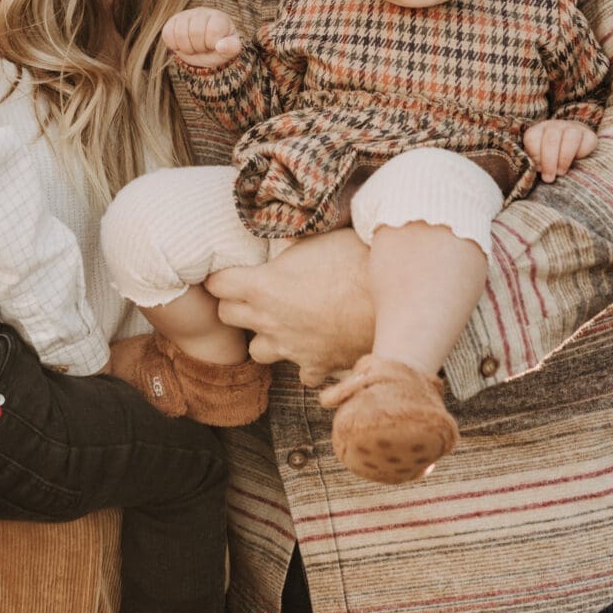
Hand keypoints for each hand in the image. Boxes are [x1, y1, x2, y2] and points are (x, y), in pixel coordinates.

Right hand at [163, 6, 245, 68]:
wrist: (205, 50)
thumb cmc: (219, 49)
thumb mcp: (229, 51)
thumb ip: (232, 48)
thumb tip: (221, 46)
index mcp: (219, 18)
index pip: (213, 29)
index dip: (211, 43)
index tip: (214, 46)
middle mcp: (203, 12)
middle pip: (195, 32)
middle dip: (198, 47)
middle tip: (202, 48)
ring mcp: (186, 15)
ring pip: (180, 32)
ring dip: (186, 48)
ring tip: (193, 47)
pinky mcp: (172, 21)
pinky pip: (167, 33)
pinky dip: (174, 44)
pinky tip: (182, 44)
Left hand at [207, 230, 374, 386]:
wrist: (394, 296)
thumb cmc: (357, 259)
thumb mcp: (315, 241)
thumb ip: (289, 251)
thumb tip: (283, 245)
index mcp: (263, 286)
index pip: (218, 285)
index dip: (222, 277)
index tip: (231, 273)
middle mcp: (270, 321)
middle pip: (228, 316)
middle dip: (236, 304)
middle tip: (255, 294)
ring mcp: (292, 348)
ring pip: (256, 351)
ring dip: (265, 337)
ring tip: (283, 324)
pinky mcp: (318, 365)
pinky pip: (301, 372)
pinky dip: (306, 361)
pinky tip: (318, 346)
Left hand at [523, 116, 598, 182]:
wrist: (573, 150)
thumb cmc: (551, 161)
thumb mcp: (539, 161)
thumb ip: (536, 165)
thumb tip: (540, 172)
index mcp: (538, 131)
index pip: (532, 138)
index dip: (535, 156)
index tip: (538, 169)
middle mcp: (555, 126)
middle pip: (551, 139)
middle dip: (549, 160)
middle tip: (549, 178)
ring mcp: (573, 128)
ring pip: (571, 137)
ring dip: (565, 157)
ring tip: (561, 172)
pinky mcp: (589, 135)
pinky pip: (587, 141)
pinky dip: (582, 153)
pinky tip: (578, 161)